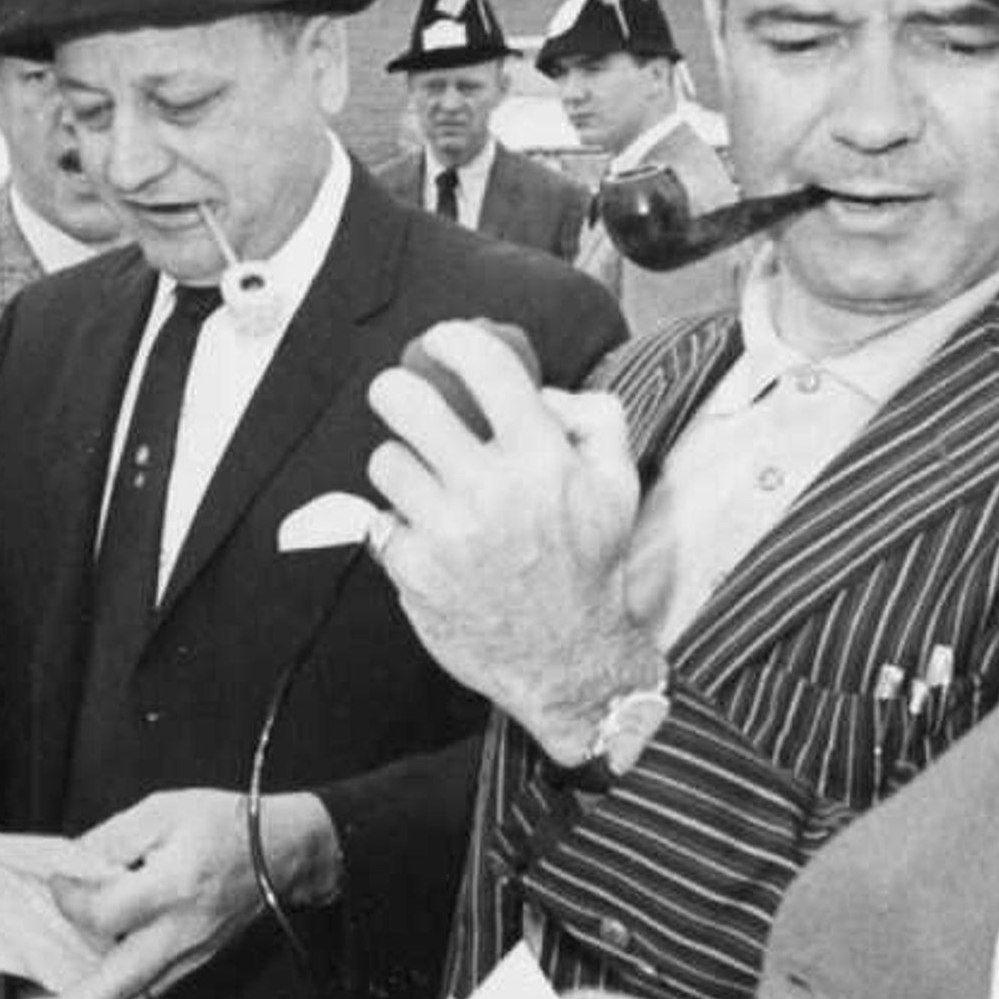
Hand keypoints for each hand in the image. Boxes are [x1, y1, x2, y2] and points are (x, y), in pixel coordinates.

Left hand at [13, 787, 335, 998]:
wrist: (283, 854)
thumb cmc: (224, 826)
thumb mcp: (160, 812)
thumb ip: (109, 841)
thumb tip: (67, 870)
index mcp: (174, 888)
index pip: (107, 914)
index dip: (71, 901)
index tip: (56, 882)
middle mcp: (180, 935)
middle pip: (118, 987)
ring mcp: (189, 959)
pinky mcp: (191, 967)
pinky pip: (145, 996)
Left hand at [366, 322, 658, 760]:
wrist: (567, 659)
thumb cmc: (590, 564)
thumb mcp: (618, 484)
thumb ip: (594, 417)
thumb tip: (539, 388)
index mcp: (543, 457)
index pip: (483, 365)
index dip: (452, 339)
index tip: (441, 343)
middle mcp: (491, 487)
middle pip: (403, 399)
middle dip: (396, 390)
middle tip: (402, 398)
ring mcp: (446, 529)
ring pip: (384, 459)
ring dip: (402, 465)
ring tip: (427, 484)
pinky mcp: (412, 568)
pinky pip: (380, 519)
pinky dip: (400, 524)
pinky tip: (429, 537)